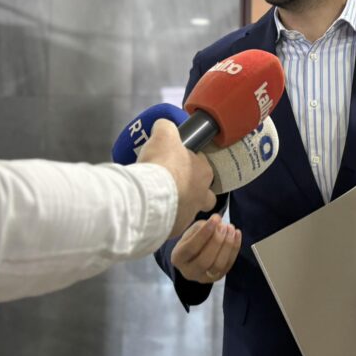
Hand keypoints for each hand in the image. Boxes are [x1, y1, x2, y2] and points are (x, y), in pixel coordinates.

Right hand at [138, 119, 215, 236]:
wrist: (150, 197)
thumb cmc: (163, 164)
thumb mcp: (164, 134)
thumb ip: (166, 127)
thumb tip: (163, 126)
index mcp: (204, 173)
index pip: (202, 165)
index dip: (189, 162)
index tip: (175, 161)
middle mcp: (202, 196)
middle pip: (205, 195)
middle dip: (194, 191)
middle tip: (174, 185)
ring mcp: (189, 215)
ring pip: (189, 211)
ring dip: (178, 206)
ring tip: (160, 200)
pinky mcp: (174, 230)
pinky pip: (172, 224)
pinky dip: (165, 219)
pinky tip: (152, 212)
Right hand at [171, 214, 241, 283]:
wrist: (195, 255)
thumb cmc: (192, 239)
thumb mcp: (191, 231)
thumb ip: (202, 227)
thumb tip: (218, 223)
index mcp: (178, 258)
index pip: (191, 248)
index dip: (204, 233)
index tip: (215, 219)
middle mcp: (189, 272)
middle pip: (205, 260)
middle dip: (217, 241)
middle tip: (224, 225)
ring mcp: (204, 277)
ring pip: (218, 265)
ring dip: (227, 246)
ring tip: (231, 229)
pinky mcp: (217, 278)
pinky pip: (228, 265)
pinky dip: (234, 249)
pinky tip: (237, 234)